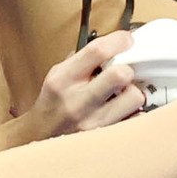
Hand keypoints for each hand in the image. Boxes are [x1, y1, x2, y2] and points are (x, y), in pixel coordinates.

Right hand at [24, 32, 145, 136]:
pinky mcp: (105, 137)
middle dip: (128, 68)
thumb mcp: (59, 74)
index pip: (97, 51)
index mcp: (63, 79)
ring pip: (134, 98)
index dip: (119, 40)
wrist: (41, 136)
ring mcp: (93, 122)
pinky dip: (135, 111)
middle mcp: (77, 101)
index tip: (127, 40)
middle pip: (119, 75)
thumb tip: (115, 44)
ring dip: (134, 91)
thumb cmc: (54, 102)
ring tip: (124, 92)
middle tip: (125, 70)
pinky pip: (136, 119)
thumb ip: (84, 60)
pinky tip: (124, 108)